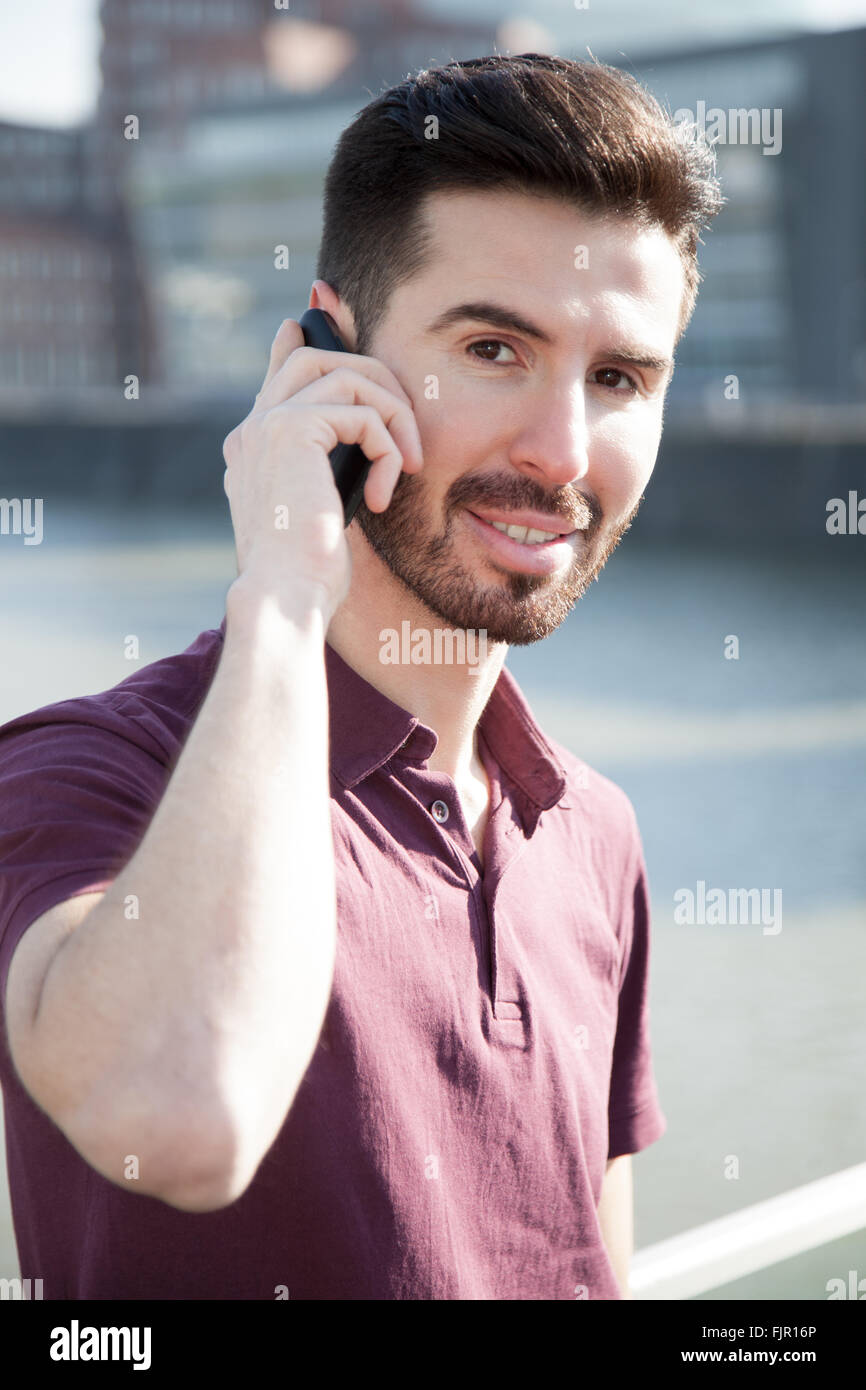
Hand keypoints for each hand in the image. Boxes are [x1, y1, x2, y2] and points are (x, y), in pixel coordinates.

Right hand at [222, 317, 423, 618]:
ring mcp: (266, 425)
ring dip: (392, 413)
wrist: (286, 594)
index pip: (277, 375)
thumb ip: (330, 469)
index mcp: (253, 448)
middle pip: (314, 357)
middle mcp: (252, 430)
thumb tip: (365, 442)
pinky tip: (387, 489)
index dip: (299, 340)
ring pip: (345, 375)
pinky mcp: (291, 430)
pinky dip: (387, 445)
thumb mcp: (324, 512)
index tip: (311, 316)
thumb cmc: (309, 574)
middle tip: (406, 421)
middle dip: (373, 375)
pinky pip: (360, 411)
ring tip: (409, 463)